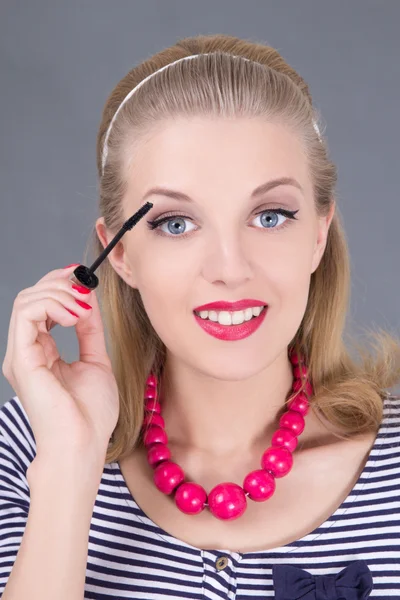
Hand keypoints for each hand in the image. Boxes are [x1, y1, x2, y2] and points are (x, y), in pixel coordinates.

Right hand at [2, 265, 118, 465]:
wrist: (83, 446)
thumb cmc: (90, 415)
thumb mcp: (95, 361)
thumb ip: (89, 330)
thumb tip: (87, 299)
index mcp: (41, 352)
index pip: (41, 306)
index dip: (61, 285)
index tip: (85, 278)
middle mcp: (26, 351)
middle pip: (31, 297)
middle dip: (60, 283)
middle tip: (86, 286)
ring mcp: (21, 355)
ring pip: (26, 301)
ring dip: (58, 292)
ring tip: (82, 307)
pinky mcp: (21, 359)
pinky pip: (27, 314)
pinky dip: (53, 304)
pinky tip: (76, 315)